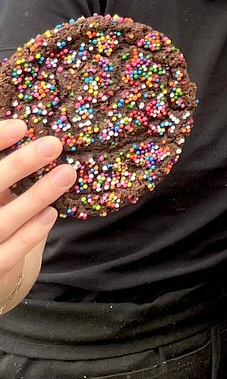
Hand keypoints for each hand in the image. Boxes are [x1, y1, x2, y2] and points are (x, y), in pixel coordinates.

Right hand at [0, 119, 74, 302]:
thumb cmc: (0, 217)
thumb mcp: (1, 190)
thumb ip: (11, 171)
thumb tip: (39, 134)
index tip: (22, 127)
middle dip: (19, 165)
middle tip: (53, 144)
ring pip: (3, 220)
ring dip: (36, 195)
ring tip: (66, 173)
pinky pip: (10, 252)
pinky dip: (30, 232)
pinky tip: (51, 213)